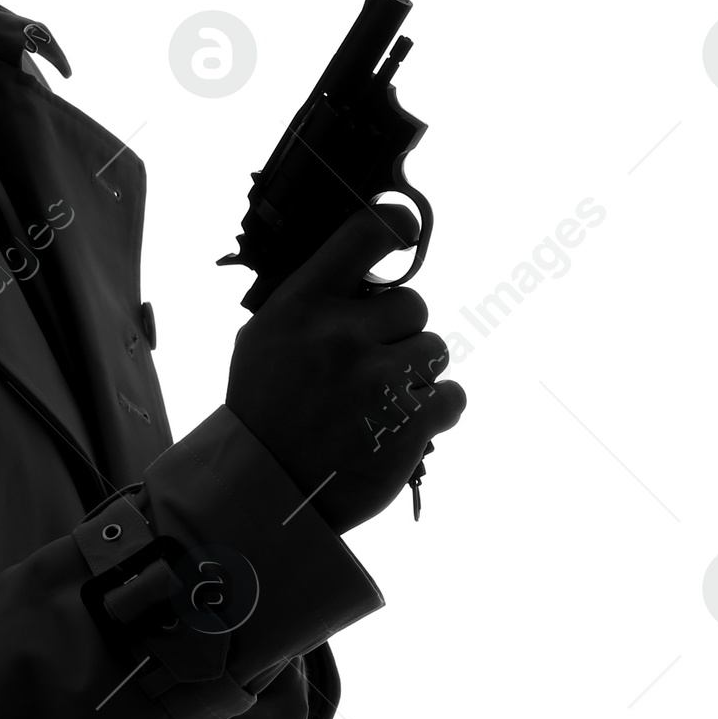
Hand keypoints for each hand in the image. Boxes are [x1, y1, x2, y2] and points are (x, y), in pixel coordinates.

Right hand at [225, 203, 466, 533]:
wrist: (265, 493)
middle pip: (414, 305)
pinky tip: (402, 427)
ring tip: (379, 405)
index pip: (363, 234)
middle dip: (399, 334)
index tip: (406, 230)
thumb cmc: (266, 412)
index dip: (395, 225)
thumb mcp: (264, 341)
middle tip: (368, 369)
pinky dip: (436, 411)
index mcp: (300, 306)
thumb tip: (368, 276)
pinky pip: (453, 395)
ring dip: (416, 375)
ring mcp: (378, 378)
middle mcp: (341, 333)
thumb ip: (313, 303)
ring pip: (435, 350)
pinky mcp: (410, 422)